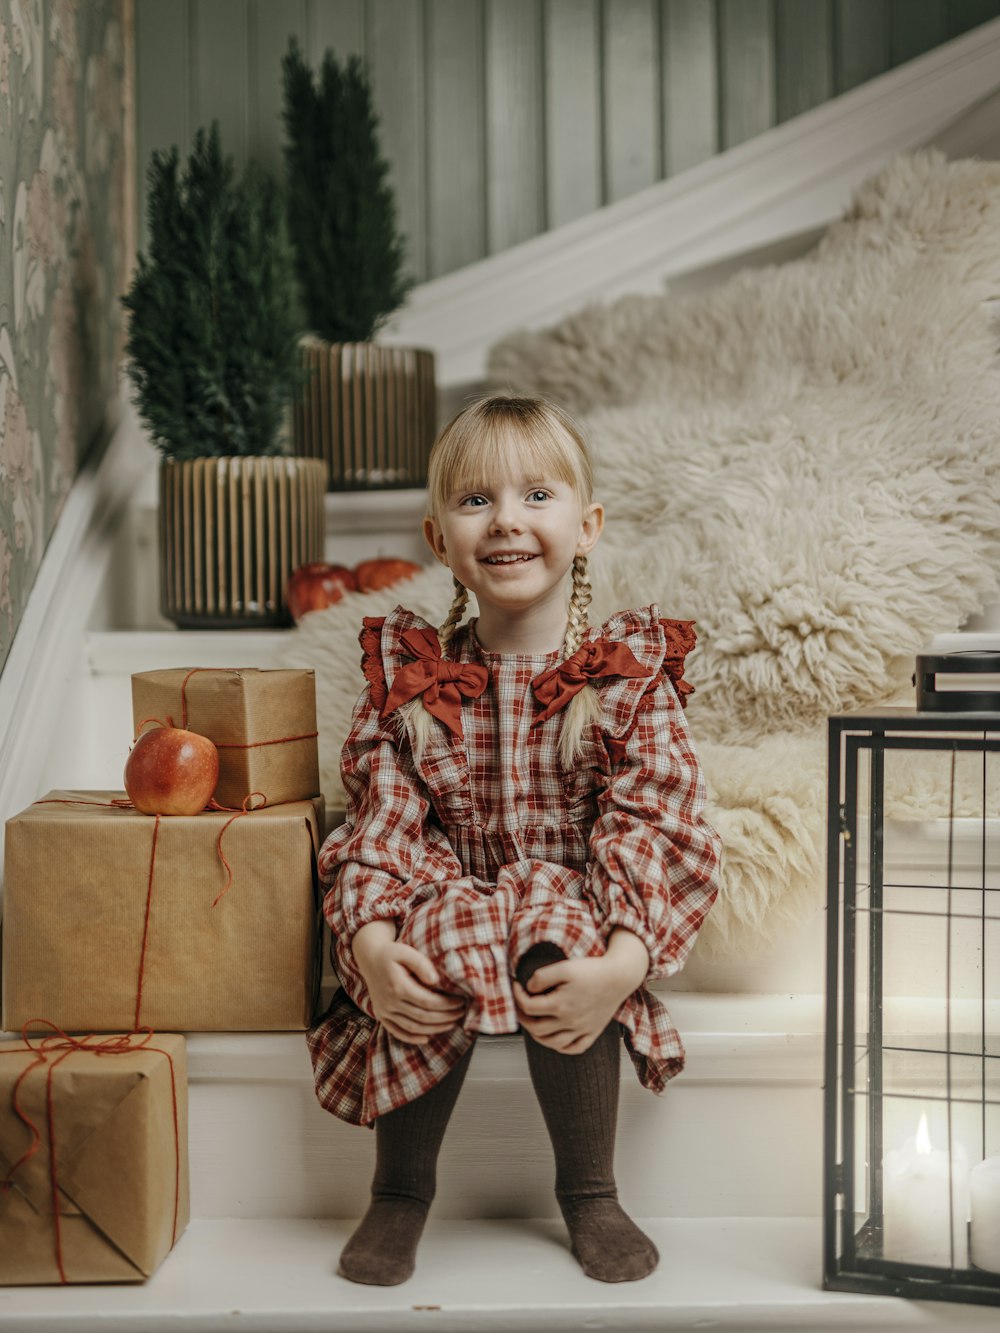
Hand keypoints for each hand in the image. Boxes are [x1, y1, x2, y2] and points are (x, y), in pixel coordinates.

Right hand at [352, 922, 465, 1044]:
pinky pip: (397, 1032)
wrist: (369, 957)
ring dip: (434, 1029)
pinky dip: (412, 1038)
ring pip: (412, 1027)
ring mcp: (384, 1011)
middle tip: (461, 1013)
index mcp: (398, 986)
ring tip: (451, 1023)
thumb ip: (421, 964)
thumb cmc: (391, 953)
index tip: (461, 1001)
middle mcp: (390, 1002)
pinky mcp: (381, 1015)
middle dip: (445, 1017)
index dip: (447, 1005)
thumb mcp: (406, 951)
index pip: (428, 1002)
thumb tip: (436, 981)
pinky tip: (427, 1038)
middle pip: (423, 1017)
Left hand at [513, 930, 649, 1054]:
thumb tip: (528, 989)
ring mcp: (582, 1030)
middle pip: (536, 1028)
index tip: (517, 984)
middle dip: (523, 1017)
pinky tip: (555, 1038)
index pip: (528, 1007)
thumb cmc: (592, 970)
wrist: (620, 977)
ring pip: (552, 1043)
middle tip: (520, 1005)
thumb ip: (542, 977)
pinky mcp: (593, 1032)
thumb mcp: (564, 967)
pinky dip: (561, 1047)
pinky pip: (574, 1048)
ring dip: (537, 1035)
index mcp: (560, 1005)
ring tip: (532, 1022)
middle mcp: (569, 1022)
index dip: (517, 996)